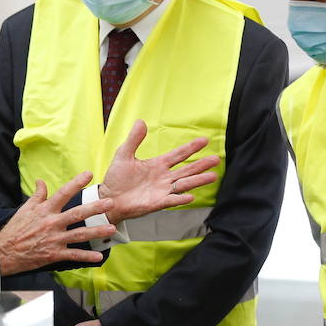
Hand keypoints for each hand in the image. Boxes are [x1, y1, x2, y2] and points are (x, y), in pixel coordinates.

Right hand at [0, 172, 115, 274]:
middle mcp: (52, 223)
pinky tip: (99, 257)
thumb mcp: (25, 209)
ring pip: (80, 235)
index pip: (63, 193)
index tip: (89, 174)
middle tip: (110, 202)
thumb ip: (37, 195)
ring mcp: (54, 239)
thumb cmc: (15, 229)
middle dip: (95, 208)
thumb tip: (41, 181)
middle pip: (77, 213)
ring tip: (112, 229)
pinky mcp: (54, 254)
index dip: (76, 183)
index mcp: (45, 210)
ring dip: (97, 232)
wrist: (4, 251)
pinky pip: (73, 255)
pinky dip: (86, 257)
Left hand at [99, 120, 219, 220]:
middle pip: (187, 169)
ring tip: (213, 176)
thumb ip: (133, 140)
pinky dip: (180, 198)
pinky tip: (191, 196)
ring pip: (184, 184)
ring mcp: (162, 190)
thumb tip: (141, 121)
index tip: (204, 140)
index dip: (191, 148)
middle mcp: (163, 177)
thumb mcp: (123, 155)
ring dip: (198, 180)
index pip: (178, 154)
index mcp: (157, 165)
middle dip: (201, 165)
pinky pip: (171, 200)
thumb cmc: (116, 178)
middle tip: (216, 159)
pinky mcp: (156, 203)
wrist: (108, 198)